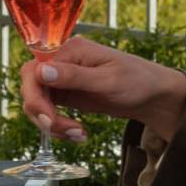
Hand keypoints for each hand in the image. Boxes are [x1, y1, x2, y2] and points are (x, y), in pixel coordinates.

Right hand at [18, 36, 185, 141]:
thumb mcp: (108, 81)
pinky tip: (78, 133)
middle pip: (31, 88)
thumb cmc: (138, 81)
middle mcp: (62, 62)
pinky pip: (50, 112)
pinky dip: (59, 127)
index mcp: (70, 50)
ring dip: (52, 124)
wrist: (154, 96)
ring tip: (78, 135)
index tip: (49, 119)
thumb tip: (41, 71)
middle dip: (43, 114)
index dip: (35, 98)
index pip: (34, 72)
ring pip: (38, 103)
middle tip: (64, 131)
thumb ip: (74, 76)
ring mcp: (63, 79)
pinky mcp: (67, 94)